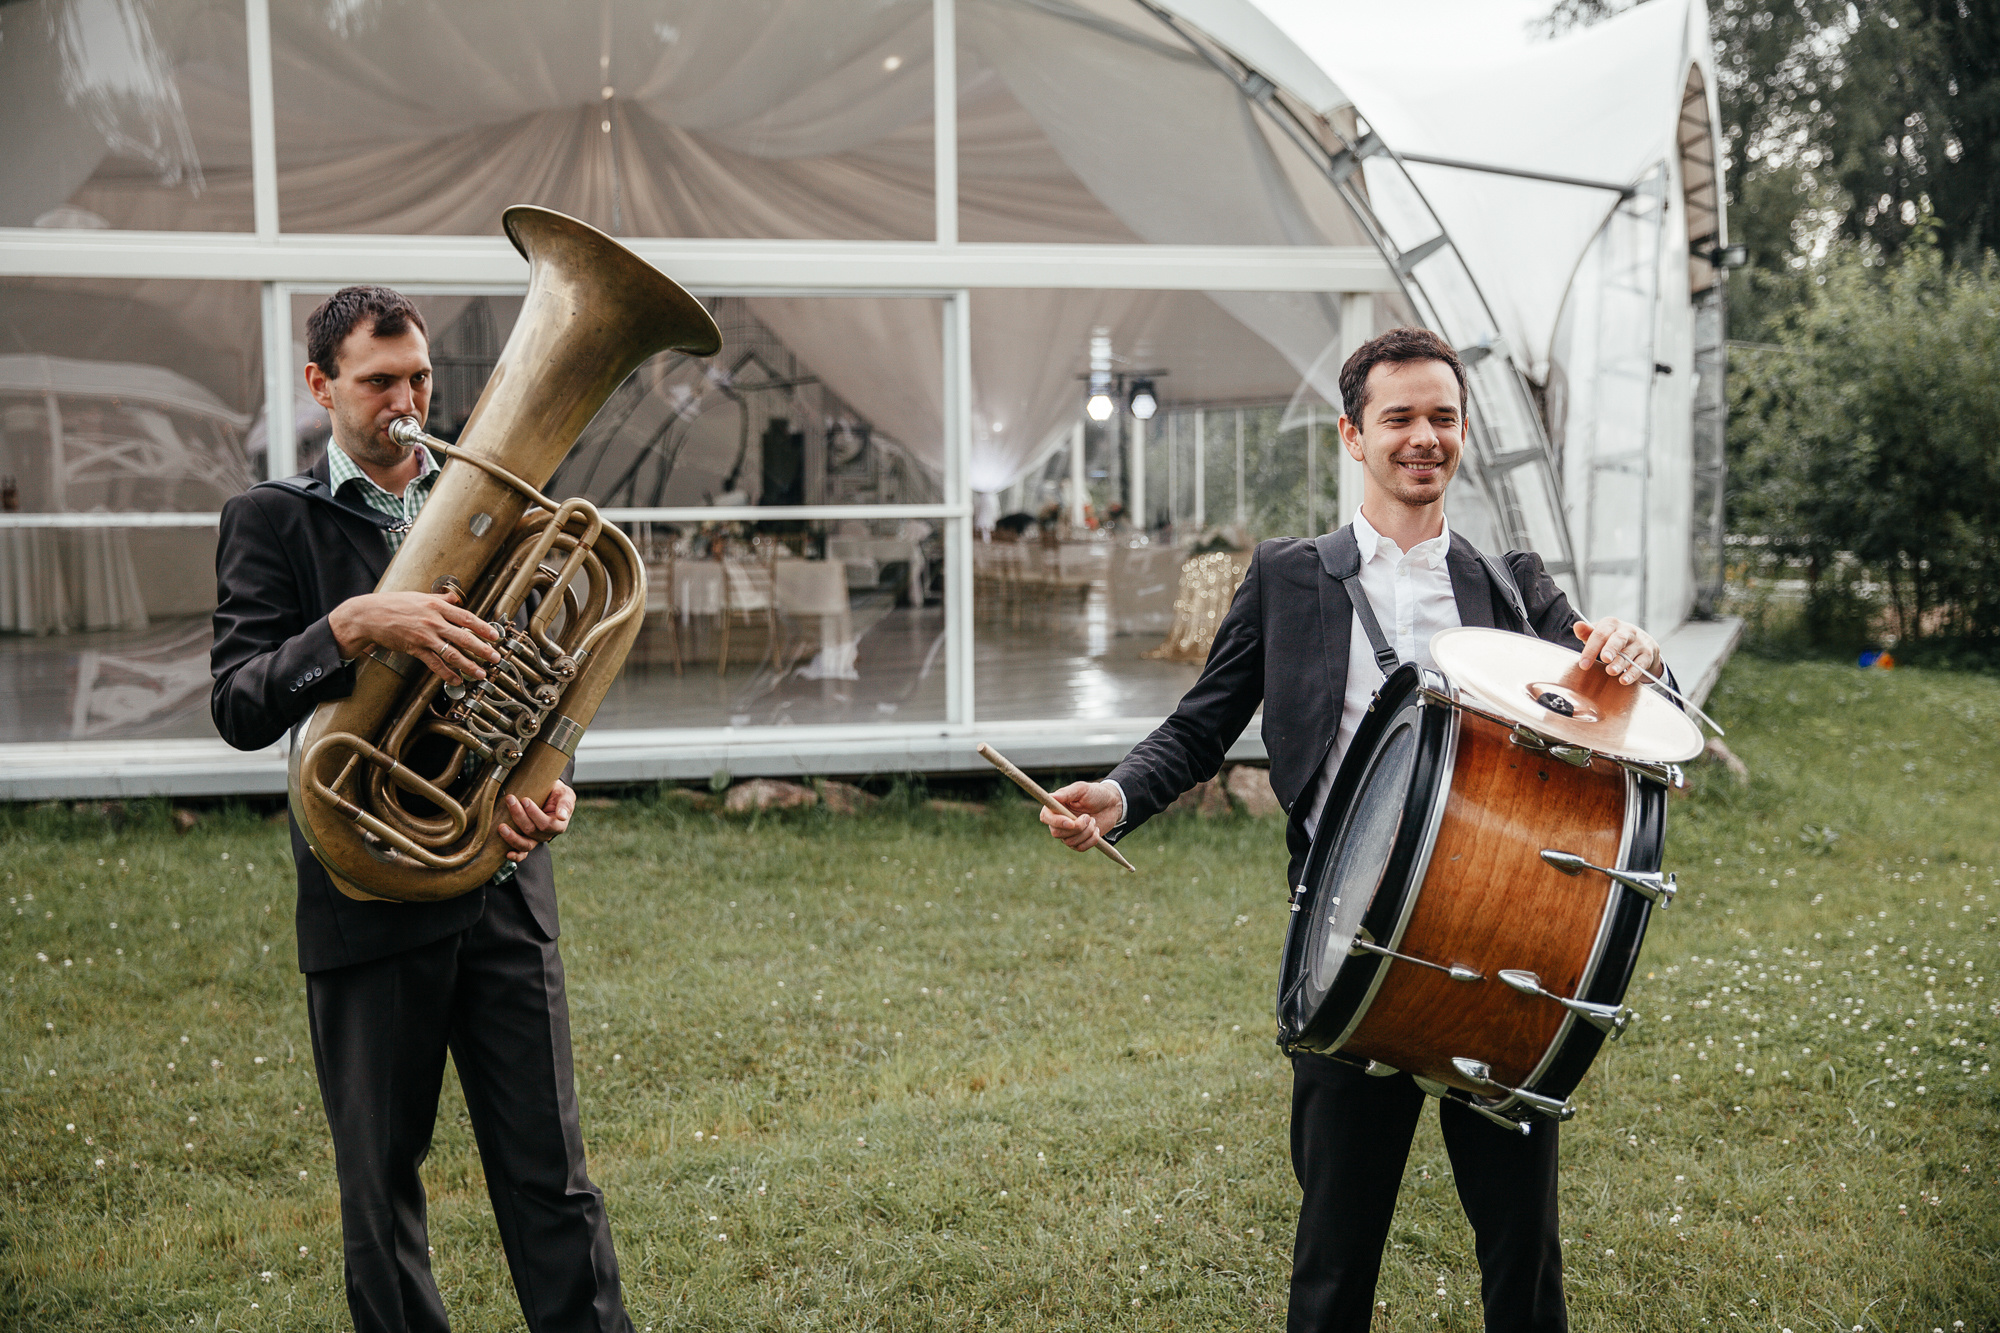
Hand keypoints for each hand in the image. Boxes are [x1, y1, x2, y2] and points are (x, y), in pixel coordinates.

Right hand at [330, 590, 502, 684]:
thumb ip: (440, 599)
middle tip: (495, 658)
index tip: (495, 636)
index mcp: (436, 606)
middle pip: (464, 637)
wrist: (368, 615)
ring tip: (481, 673)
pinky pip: (434, 663)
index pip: (466, 618)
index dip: (483, 628)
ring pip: (452, 652)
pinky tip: (456, 680)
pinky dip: (446, 673)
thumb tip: (455, 598)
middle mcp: (433, 620)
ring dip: (468, 665)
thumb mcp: (419, 596)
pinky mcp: (414, 648)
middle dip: (482, 649)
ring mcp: (424, 635)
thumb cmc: (393, 604)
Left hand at [498, 781, 573, 861]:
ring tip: (501, 827)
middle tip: (510, 800)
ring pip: (525, 844)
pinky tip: (507, 854)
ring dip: (512, 837)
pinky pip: (522, 853)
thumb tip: (562, 816)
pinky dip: (516, 856)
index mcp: (558, 825)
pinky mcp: (526, 841)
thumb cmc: (557, 794)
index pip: (547, 824)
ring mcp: (536, 840)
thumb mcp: (565, 794)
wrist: (548, 795)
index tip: (524, 800)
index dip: (535, 814)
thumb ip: (565, 804)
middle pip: (532, 831)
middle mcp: (547, 835)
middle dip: (519, 816)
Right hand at [1038, 780, 1123, 852]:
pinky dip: (1091, 840)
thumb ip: (1067, 793)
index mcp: (1056, 806)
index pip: (1046, 817)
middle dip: (1076, 828)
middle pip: (1056, 833)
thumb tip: (1052, 796)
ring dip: (1086, 832)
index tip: (1071, 822)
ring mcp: (1068, 833)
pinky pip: (1080, 848)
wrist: (1111, 805)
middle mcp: (1059, 821)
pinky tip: (1096, 829)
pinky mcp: (1078, 842)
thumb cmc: (1095, 794)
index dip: (1056, 822)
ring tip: (1093, 820)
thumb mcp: (1082, 789)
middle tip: (1089, 817)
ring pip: (1070, 842)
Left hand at [1572, 617, 1661, 684]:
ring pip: (1629, 653)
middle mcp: (1627, 631)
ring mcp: (1639, 642)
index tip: (1583, 664)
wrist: (1641, 641)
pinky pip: (1640, 664)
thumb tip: (1577, 626)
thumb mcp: (1600, 634)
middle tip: (1604, 659)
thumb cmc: (1612, 638)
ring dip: (1620, 663)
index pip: (1600, 634)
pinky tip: (1624, 680)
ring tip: (1611, 672)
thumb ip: (1587, 632)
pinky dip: (1632, 673)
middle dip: (1611, 649)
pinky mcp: (1648, 654)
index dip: (1591, 648)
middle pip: (1619, 639)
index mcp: (1612, 624)